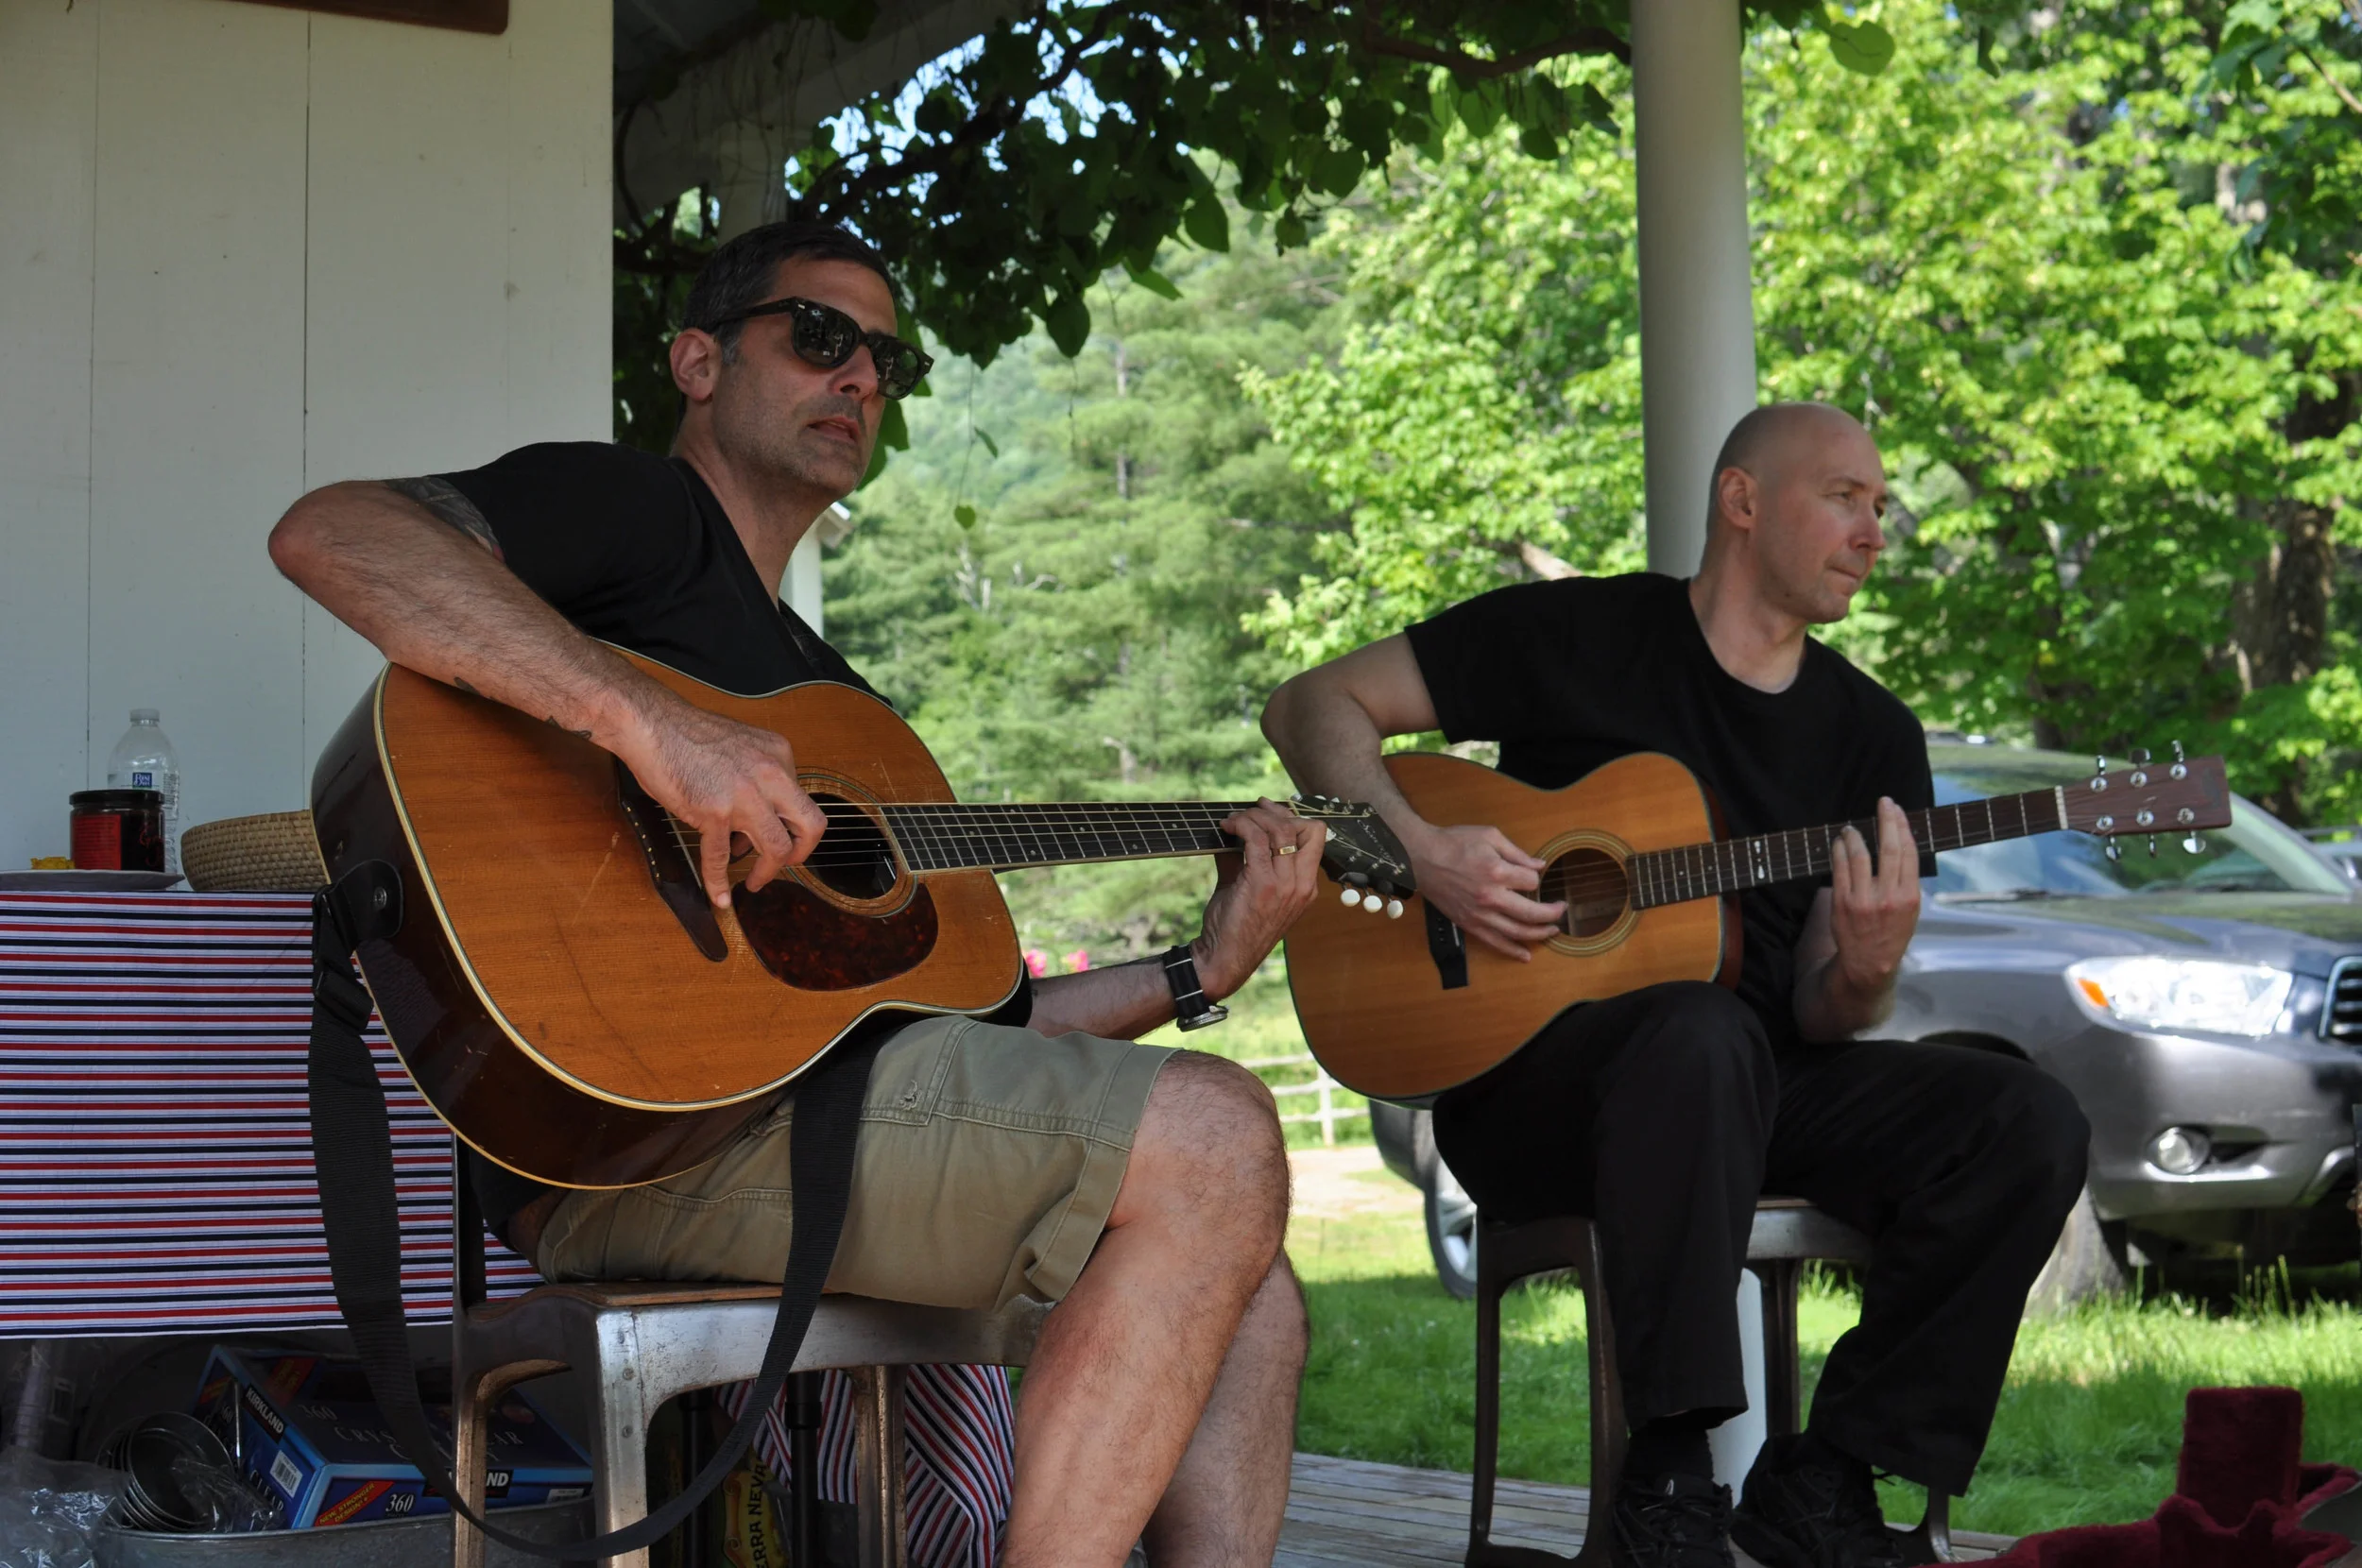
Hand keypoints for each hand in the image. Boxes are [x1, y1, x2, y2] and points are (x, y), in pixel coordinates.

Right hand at [615, 691, 827, 908]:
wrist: (651, 724)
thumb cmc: (686, 734)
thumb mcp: (740, 747)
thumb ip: (756, 780)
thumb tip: (754, 824)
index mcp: (778, 756)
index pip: (801, 800)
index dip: (790, 825)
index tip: (777, 836)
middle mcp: (770, 775)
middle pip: (810, 825)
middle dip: (802, 853)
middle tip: (786, 864)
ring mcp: (744, 795)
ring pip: (776, 848)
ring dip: (767, 872)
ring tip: (753, 881)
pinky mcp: (714, 812)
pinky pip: (721, 857)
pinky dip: (719, 882)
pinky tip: (719, 897)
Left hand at [1191, 800, 1327, 998]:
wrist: (1223, 958)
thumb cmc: (1235, 926)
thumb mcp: (1251, 887)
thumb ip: (1248, 857)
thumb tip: (1235, 827)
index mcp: (1306, 886)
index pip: (1317, 836)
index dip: (1293, 816)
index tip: (1267, 811)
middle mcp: (1302, 885)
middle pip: (1304, 827)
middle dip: (1273, 812)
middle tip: (1248, 812)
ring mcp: (1286, 885)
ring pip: (1281, 828)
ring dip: (1254, 817)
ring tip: (1233, 821)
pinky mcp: (1262, 883)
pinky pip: (1257, 839)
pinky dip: (1242, 825)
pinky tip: (1227, 827)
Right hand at [1406, 823, 1565, 960]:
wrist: (1421, 857)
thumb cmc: (1454, 842)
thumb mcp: (1489, 836)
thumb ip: (1516, 852)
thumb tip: (1539, 866)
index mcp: (1497, 871)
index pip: (1531, 881)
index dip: (1535, 878)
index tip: (1530, 874)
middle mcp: (1490, 897)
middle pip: (1531, 913)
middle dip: (1551, 913)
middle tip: (1562, 911)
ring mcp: (1479, 914)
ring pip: (1516, 932)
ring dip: (1539, 934)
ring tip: (1552, 931)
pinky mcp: (1468, 923)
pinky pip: (1494, 942)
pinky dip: (1512, 951)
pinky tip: (1526, 955)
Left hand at [1829, 796, 1920, 993]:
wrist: (1869, 963)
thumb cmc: (1892, 932)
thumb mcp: (1910, 909)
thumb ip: (1906, 879)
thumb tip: (1900, 842)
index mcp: (1910, 896)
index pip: (1909, 852)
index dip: (1903, 827)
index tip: (1897, 810)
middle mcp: (1889, 896)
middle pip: (1889, 849)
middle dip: (1887, 820)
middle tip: (1884, 803)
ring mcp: (1864, 900)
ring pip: (1860, 856)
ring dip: (1855, 836)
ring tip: (1852, 828)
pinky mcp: (1842, 903)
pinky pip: (1839, 870)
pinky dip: (1838, 852)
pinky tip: (1839, 843)